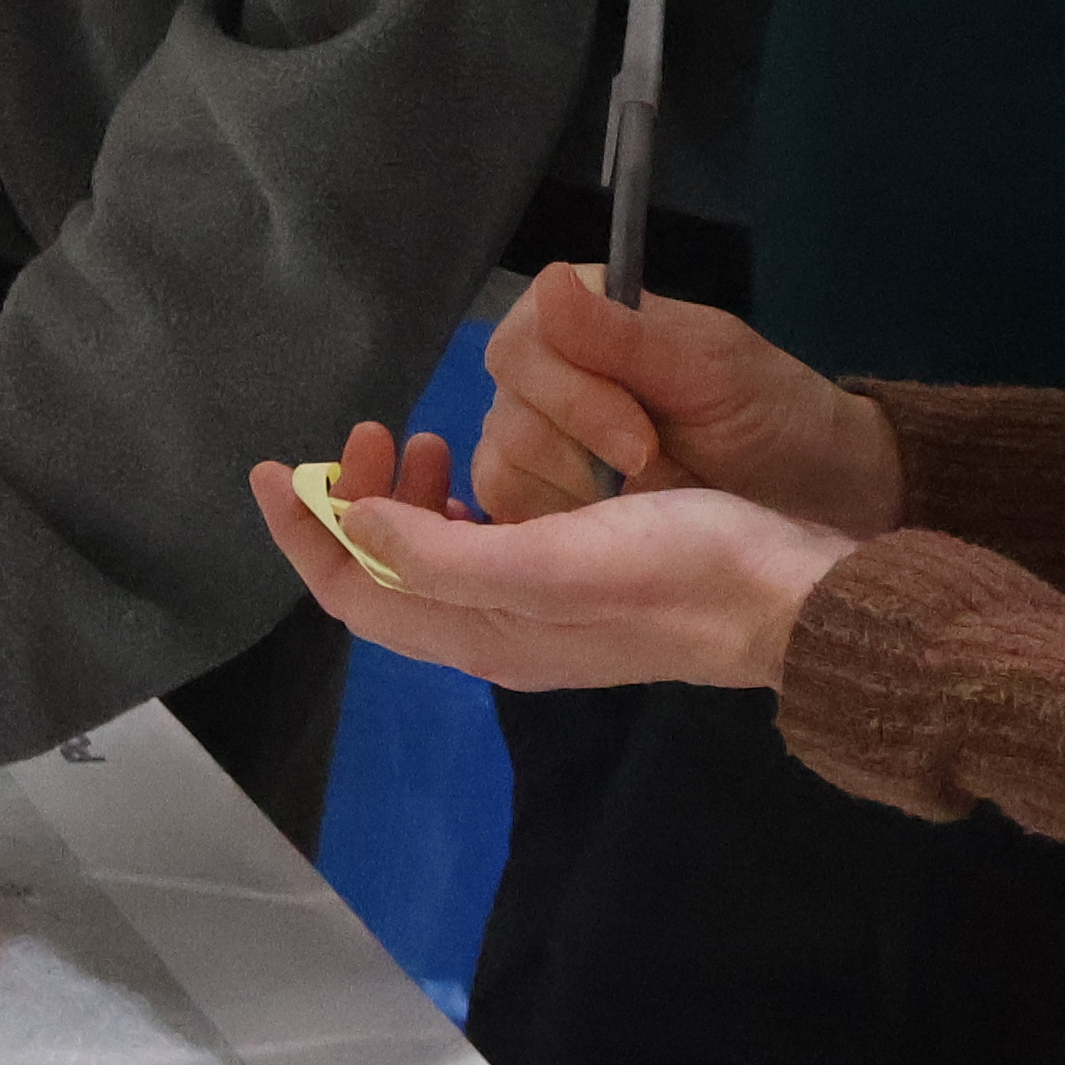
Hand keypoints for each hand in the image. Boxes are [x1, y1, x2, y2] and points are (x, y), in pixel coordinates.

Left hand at [255, 423, 855, 695]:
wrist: (792, 600)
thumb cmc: (680, 568)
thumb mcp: (558, 558)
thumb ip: (446, 554)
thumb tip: (352, 524)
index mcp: (480, 633)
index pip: (351, 593)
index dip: (302, 534)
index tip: (272, 466)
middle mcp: (496, 635)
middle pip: (383, 577)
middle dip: (355, 504)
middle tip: (377, 429)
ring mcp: (536, 617)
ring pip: (430, 562)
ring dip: (404, 502)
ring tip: (423, 440)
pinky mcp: (575, 590)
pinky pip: (480, 552)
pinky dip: (456, 507)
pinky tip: (479, 469)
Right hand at [472, 266, 901, 536]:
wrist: (807, 490)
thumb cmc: (768, 414)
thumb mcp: (710, 371)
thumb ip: (625, 336)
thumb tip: (550, 281)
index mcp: (580, 314)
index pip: (520, 345)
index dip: (572, 399)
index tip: (642, 442)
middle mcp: (545, 368)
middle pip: (508, 410)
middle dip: (584, 454)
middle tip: (658, 472)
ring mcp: (535, 433)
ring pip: (502, 466)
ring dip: (578, 494)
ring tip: (646, 499)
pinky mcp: (537, 494)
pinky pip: (508, 510)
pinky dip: (558, 524)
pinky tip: (610, 524)